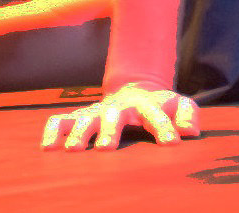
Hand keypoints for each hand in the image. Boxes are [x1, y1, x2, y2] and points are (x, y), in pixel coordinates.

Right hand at [40, 82, 199, 150]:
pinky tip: (47, 146)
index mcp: (145, 104)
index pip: (155, 114)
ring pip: (84, 117)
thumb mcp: (178, 104)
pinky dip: (52, 130)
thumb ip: (188, 114)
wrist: (135, 87)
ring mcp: (98, 110)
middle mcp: (119, 107)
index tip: (171, 143)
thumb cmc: (159, 105)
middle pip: (113, 115)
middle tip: (105, 149)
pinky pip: (60, 120)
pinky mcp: (80, 115)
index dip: (164, 127)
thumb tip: (190, 132)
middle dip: (109, 130)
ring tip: (72, 150)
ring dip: (78, 132)